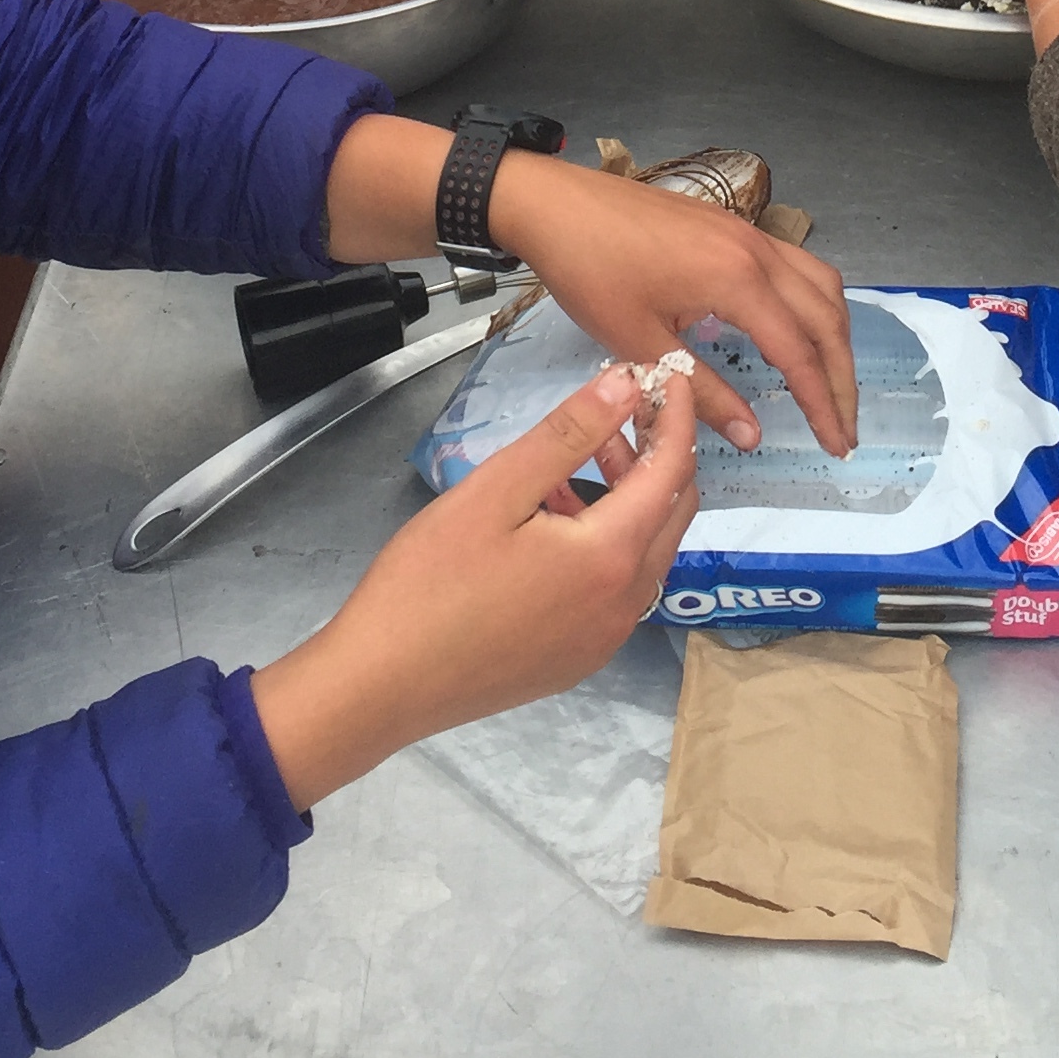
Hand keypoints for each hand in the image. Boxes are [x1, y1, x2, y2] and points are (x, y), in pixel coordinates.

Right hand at [248, 366, 698, 808]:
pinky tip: (555, 520)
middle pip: (673, 512)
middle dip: (660, 452)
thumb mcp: (496, 490)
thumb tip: (629, 385)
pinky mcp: (578, 659)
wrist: (382, 685)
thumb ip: (569, 434)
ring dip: (632, 497)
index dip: (676, 415)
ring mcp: (604, 640)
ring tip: (581, 457)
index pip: (671, 470)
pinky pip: (619, 588)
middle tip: (624, 408)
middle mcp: (625, 605)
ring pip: (648, 551)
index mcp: (611, 557)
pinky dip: (610, 542)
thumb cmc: (430, 581)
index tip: (666, 372)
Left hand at [491, 152, 857, 456]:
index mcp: (737, 280)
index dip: (823, 403)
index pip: (800, 353)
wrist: (556, 204)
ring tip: (829, 383)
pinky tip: (793, 331)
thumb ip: (703, 392)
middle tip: (843, 427)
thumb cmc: (591, 272)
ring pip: (820, 283)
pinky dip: (812, 303)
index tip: (836, 444)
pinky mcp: (732, 226)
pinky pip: (796, 264)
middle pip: (826, 317)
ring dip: (834, 335)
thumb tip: (752, 436)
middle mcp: (756, 250)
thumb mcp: (640, 344)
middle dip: (842, 376)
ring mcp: (747, 232)